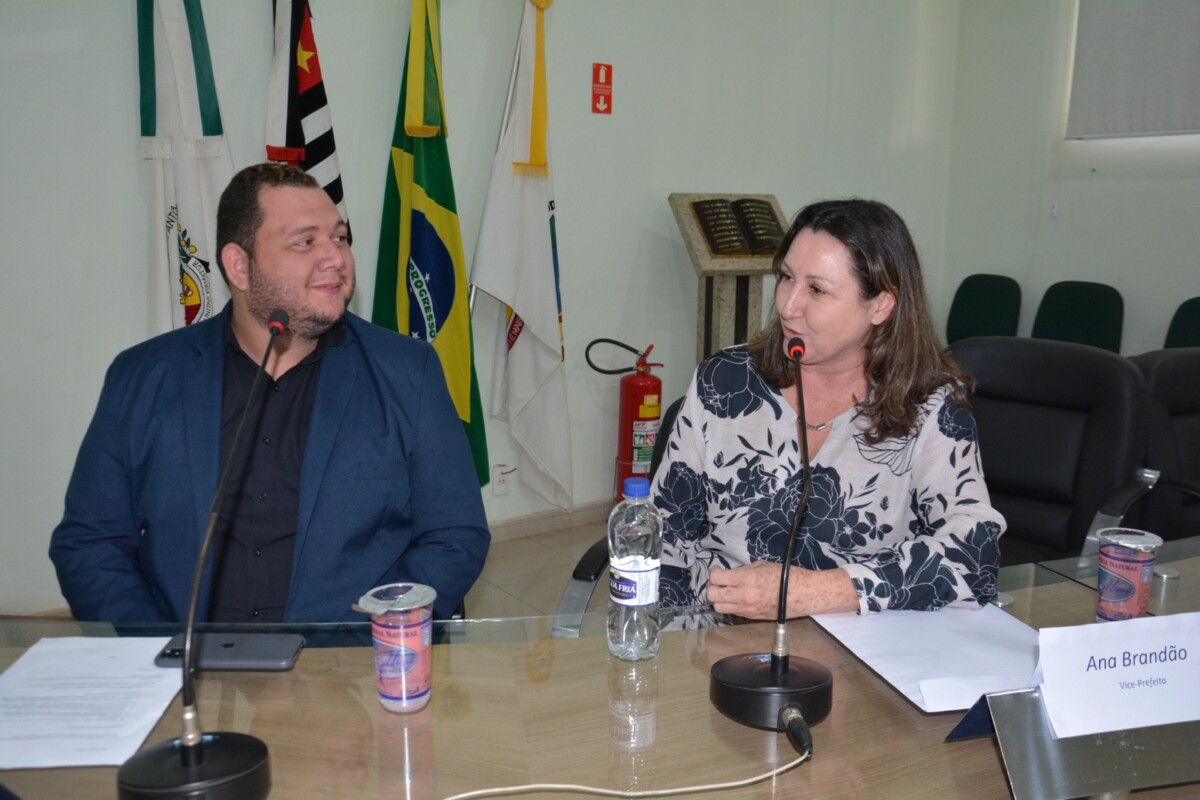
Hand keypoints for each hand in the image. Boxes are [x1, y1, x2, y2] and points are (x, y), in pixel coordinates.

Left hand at [707, 562, 859, 618]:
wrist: (804, 594)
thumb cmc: (785, 575)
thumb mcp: (761, 565)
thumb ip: (743, 570)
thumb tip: (730, 574)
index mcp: (746, 580)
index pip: (716, 579)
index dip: (713, 573)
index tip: (717, 570)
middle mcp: (744, 597)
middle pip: (712, 596)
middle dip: (712, 587)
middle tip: (719, 581)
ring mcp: (747, 609)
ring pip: (719, 607)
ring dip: (719, 598)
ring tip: (728, 591)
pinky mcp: (752, 618)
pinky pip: (733, 612)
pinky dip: (731, 605)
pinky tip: (739, 597)